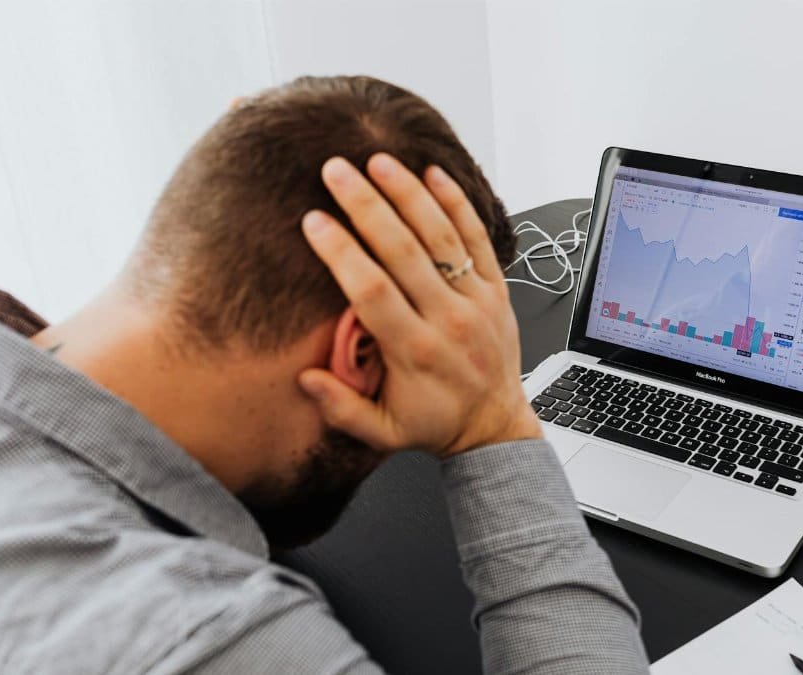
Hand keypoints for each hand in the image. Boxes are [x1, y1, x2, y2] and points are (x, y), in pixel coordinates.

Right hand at [297, 153, 540, 457]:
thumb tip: (304, 379)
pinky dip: (457, 203)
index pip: (372, 291)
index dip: (342, 253)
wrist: (495, 427)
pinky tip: (434, 173)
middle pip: (404, 251)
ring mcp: (476, 301)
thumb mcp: (383, 433)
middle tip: (336, 170)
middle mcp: (447, 320)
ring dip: (408, 194)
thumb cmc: (436, 424)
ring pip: (441, 236)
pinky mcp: (498, 289)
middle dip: (366, 206)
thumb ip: (342, 408)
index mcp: (414, 352)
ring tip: (378, 160)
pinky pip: (478, 238)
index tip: (314, 222)